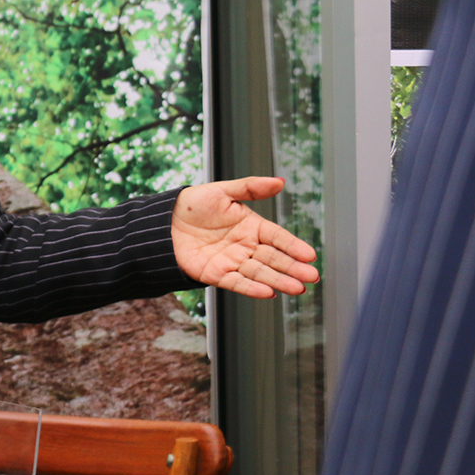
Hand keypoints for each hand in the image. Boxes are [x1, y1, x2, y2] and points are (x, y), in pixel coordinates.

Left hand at [171, 177, 319, 297]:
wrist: (163, 223)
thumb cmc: (193, 205)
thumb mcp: (223, 191)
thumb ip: (251, 187)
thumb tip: (280, 181)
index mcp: (251, 226)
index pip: (277, 237)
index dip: (293, 246)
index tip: (310, 255)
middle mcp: (245, 246)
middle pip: (273, 258)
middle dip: (293, 268)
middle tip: (312, 277)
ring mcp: (232, 261)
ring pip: (260, 273)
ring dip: (279, 281)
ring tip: (297, 288)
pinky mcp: (216, 274)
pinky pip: (237, 283)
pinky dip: (252, 288)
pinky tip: (269, 292)